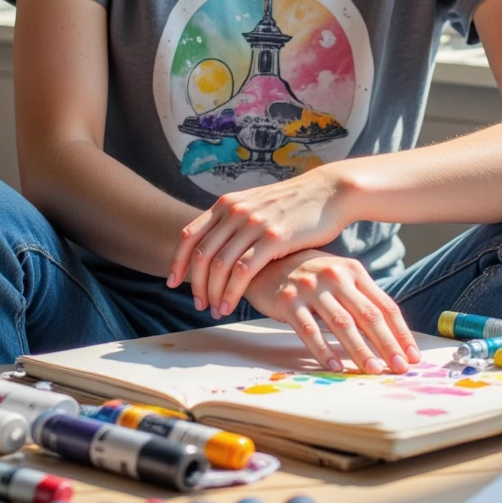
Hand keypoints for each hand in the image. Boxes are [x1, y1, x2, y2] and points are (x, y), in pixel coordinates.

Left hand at [166, 166, 348, 315]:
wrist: (327, 192)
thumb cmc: (293, 204)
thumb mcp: (256, 205)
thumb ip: (235, 222)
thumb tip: (216, 248)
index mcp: (227, 204)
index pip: (189, 235)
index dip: (178, 262)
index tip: (174, 283)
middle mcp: (235, 211)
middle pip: (200, 255)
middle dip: (195, 285)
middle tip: (199, 304)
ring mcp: (253, 224)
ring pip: (218, 266)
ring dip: (212, 293)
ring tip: (216, 310)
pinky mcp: (273, 238)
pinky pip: (243, 271)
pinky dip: (231, 292)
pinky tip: (230, 306)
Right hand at [242, 252, 421, 373]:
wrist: (265, 259)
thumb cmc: (309, 274)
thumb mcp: (339, 277)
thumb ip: (361, 299)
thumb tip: (392, 336)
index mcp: (354, 270)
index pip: (385, 305)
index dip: (401, 332)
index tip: (413, 356)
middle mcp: (335, 276)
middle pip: (368, 315)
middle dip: (388, 344)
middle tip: (401, 368)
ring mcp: (311, 286)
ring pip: (341, 323)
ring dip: (360, 350)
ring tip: (374, 370)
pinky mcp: (288, 300)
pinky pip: (309, 329)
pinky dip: (323, 350)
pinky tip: (335, 367)